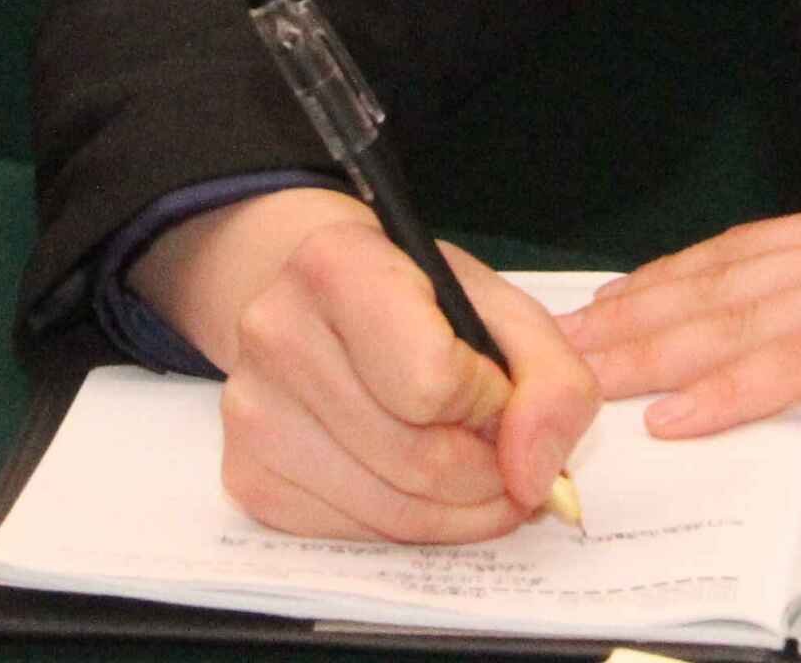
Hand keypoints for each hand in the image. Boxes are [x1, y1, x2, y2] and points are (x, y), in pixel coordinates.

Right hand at [138, 189, 598, 543]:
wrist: (321, 302)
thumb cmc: (418, 303)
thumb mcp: (504, 311)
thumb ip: (553, 381)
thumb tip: (533, 475)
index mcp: (338, 264)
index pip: (434, 381)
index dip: (490, 401)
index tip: (496, 388)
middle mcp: (277, 331)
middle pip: (418, 462)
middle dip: (489, 474)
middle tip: (504, 454)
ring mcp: (252, 409)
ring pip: (391, 514)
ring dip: (459, 510)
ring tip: (471, 469)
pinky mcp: (247, 474)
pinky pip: (354, 536)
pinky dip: (407, 524)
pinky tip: (412, 480)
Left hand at [557, 148, 800, 437]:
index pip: (754, 249)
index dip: (676, 276)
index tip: (616, 297)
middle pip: (722, 280)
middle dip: (633, 314)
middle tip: (554, 341)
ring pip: (738, 319)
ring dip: (651, 350)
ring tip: (582, 377)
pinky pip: (798, 364)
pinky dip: (727, 390)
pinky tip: (677, 412)